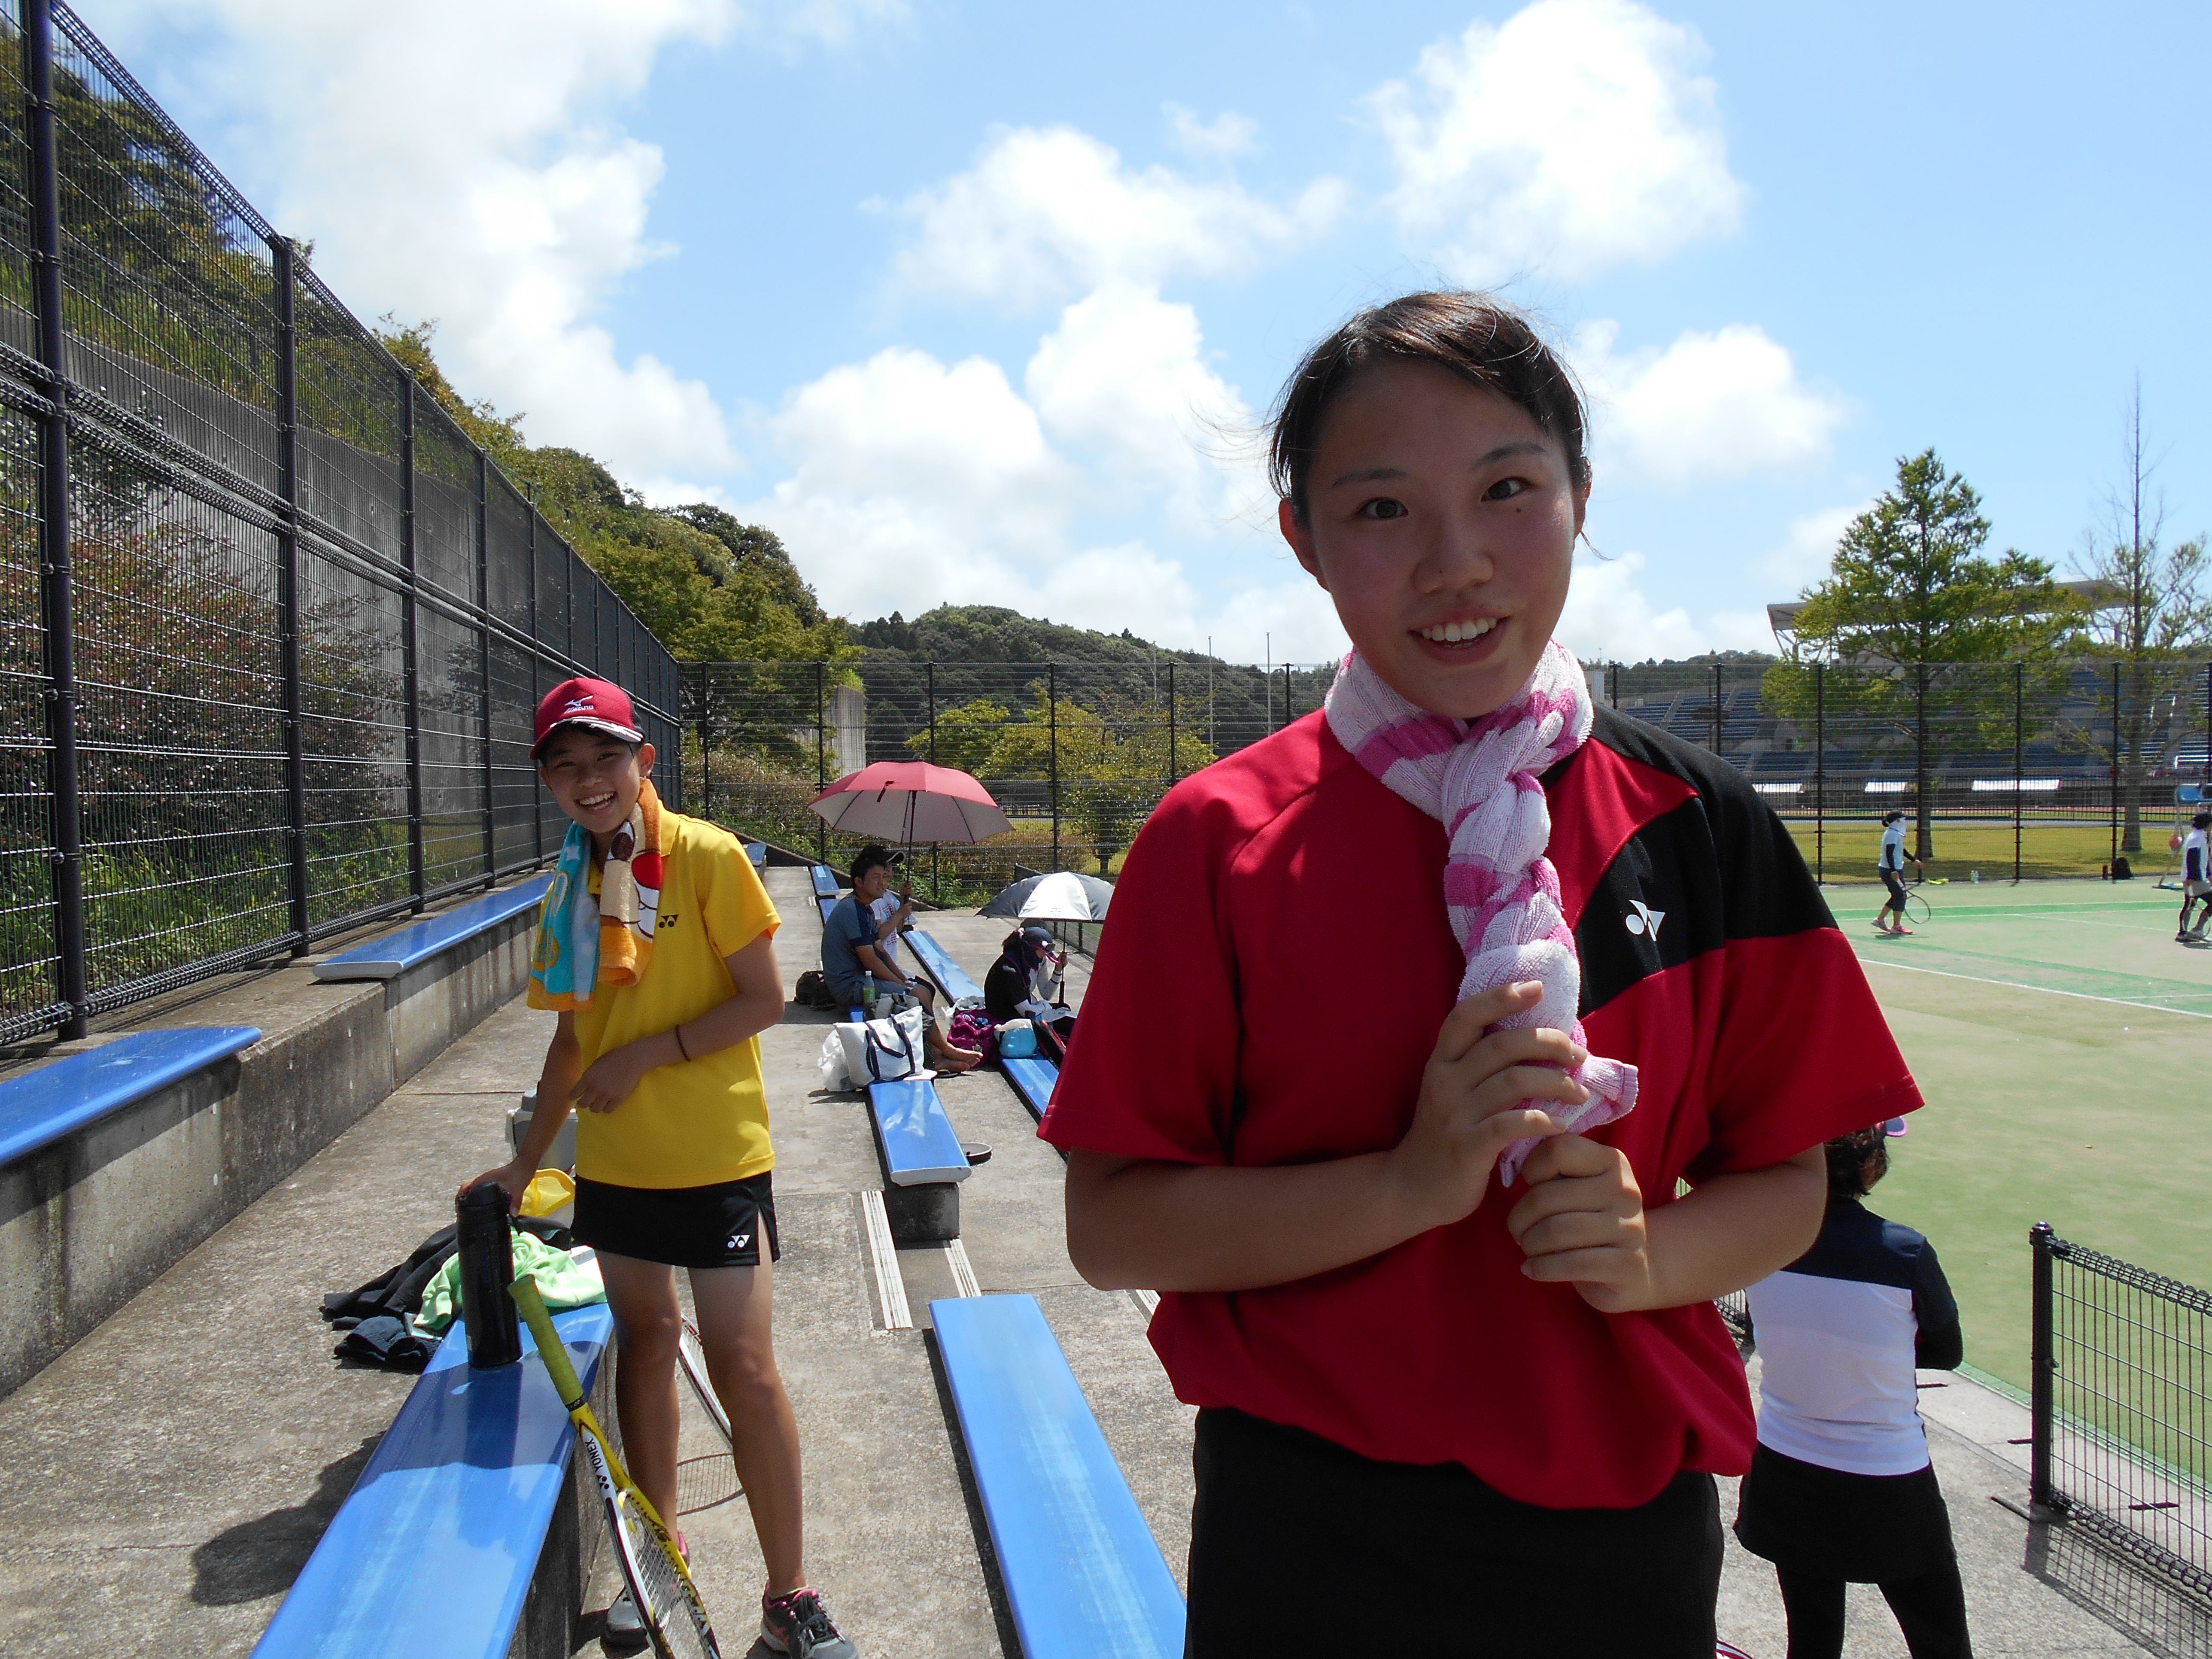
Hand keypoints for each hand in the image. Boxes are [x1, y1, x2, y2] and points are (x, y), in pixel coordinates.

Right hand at [457, 1158, 531, 1213]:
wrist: (525, 1165)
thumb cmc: (519, 1174)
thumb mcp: (517, 1188)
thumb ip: (515, 1201)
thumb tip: (512, 1214)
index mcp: (484, 1180)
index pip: (465, 1186)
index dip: (460, 1196)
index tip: (458, 1207)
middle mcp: (483, 1180)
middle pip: (466, 1189)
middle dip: (462, 1200)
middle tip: (462, 1213)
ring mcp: (487, 1181)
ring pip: (473, 1190)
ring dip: (469, 1199)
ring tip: (469, 1212)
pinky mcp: (492, 1183)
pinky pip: (480, 1191)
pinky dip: (478, 1197)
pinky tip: (483, 1207)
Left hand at [574, 1042, 651, 1113]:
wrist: (633, 1059)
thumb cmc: (614, 1058)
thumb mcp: (596, 1064)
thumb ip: (588, 1076)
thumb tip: (583, 1087)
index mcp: (588, 1077)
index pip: (574, 1094)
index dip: (573, 1096)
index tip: (574, 1097)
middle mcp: (595, 1088)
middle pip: (583, 1104)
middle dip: (583, 1103)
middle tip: (586, 1101)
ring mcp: (607, 1094)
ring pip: (595, 1109)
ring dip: (594, 1106)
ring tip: (597, 1103)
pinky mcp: (618, 1099)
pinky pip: (607, 1110)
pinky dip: (606, 1108)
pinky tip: (608, 1103)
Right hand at [1385, 981, 1586, 1233]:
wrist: (1411, 1188)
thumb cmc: (1445, 1135)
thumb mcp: (1453, 1092)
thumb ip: (1481, 1067)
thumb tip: (1536, 1039)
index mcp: (1442, 1062)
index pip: (1467, 1015)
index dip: (1501, 996)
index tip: (1537, 988)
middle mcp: (1445, 1081)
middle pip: (1502, 1045)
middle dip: (1548, 1042)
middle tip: (1578, 1055)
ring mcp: (1455, 1114)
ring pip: (1514, 1081)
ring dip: (1556, 1082)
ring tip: (1579, 1091)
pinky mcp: (1467, 1147)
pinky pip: (1511, 1125)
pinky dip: (1542, 1120)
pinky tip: (1562, 1124)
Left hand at [1507, 1136, 1652, 1311]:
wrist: (1632, 1266)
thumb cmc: (1590, 1218)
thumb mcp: (1577, 1185)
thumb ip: (1554, 1166)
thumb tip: (1512, 1148)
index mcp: (1612, 1162)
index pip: (1557, 1150)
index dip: (1531, 1169)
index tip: (1529, 1186)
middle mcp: (1624, 1190)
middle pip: (1546, 1197)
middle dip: (1519, 1218)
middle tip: (1517, 1230)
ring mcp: (1630, 1228)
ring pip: (1555, 1232)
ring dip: (1529, 1244)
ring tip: (1527, 1248)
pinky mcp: (1627, 1264)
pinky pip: (1571, 1264)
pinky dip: (1541, 1268)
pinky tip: (1532, 1269)